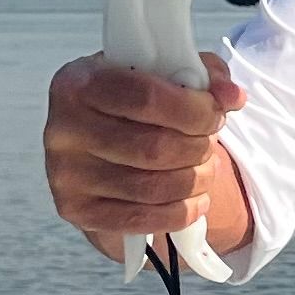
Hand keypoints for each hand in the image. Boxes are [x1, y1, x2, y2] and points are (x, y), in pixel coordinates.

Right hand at [43, 51, 249, 256]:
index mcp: (78, 82)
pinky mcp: (76, 210)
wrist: (97, 146)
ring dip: (195, 180)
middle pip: (153, 148)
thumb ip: (203, 75)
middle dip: (197, 148)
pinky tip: (194, 198)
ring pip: (153, 187)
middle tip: (209, 143)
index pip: (146, 98)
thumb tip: (231, 97)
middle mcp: (62, 128)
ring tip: (205, 169)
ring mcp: (65, 174)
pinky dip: (181, 212)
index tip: (215, 114)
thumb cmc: (134, 103)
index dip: (194, 109)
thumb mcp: (164, 75)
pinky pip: (142, 219)